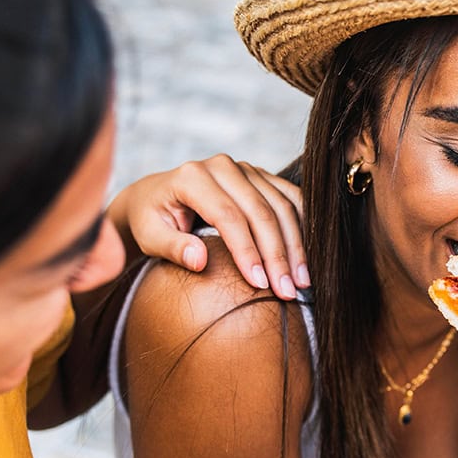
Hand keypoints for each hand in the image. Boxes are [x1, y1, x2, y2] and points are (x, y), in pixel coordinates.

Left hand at [108, 154, 306, 297]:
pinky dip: (304, 225)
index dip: (247, 251)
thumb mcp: (150, 236)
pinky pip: (291, 197)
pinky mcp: (261, 176)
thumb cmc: (152, 219)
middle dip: (277, 255)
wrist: (157, 195)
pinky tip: (307, 254)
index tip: (259, 284)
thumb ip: (172, 247)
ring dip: (296, 245)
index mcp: (193, 177)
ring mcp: (246, 169)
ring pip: (282, 206)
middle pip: (261, 211)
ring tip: (302, 280)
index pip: (229, 216)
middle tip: (287, 291)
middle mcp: (223, 166)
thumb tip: (200, 260)